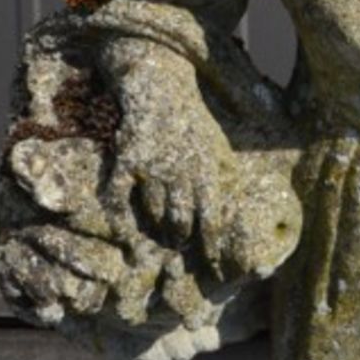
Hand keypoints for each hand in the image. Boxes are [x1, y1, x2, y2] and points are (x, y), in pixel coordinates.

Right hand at [100, 41, 241, 264]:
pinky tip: (124, 232)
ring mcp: (151, 167)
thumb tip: (241, 217)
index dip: (214, 250)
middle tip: (180, 252)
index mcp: (207, 171)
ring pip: (153, 214)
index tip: (216, 270)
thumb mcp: (219, 149)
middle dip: (182, 243)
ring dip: (156, 230)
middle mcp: (181, 173)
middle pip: (181, 224)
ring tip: (159, 239)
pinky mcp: (126, 160)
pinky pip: (118, 197)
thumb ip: (226, 182)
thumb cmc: (194, 124)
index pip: (213, 221)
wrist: (161, 89)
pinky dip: (119, 217)